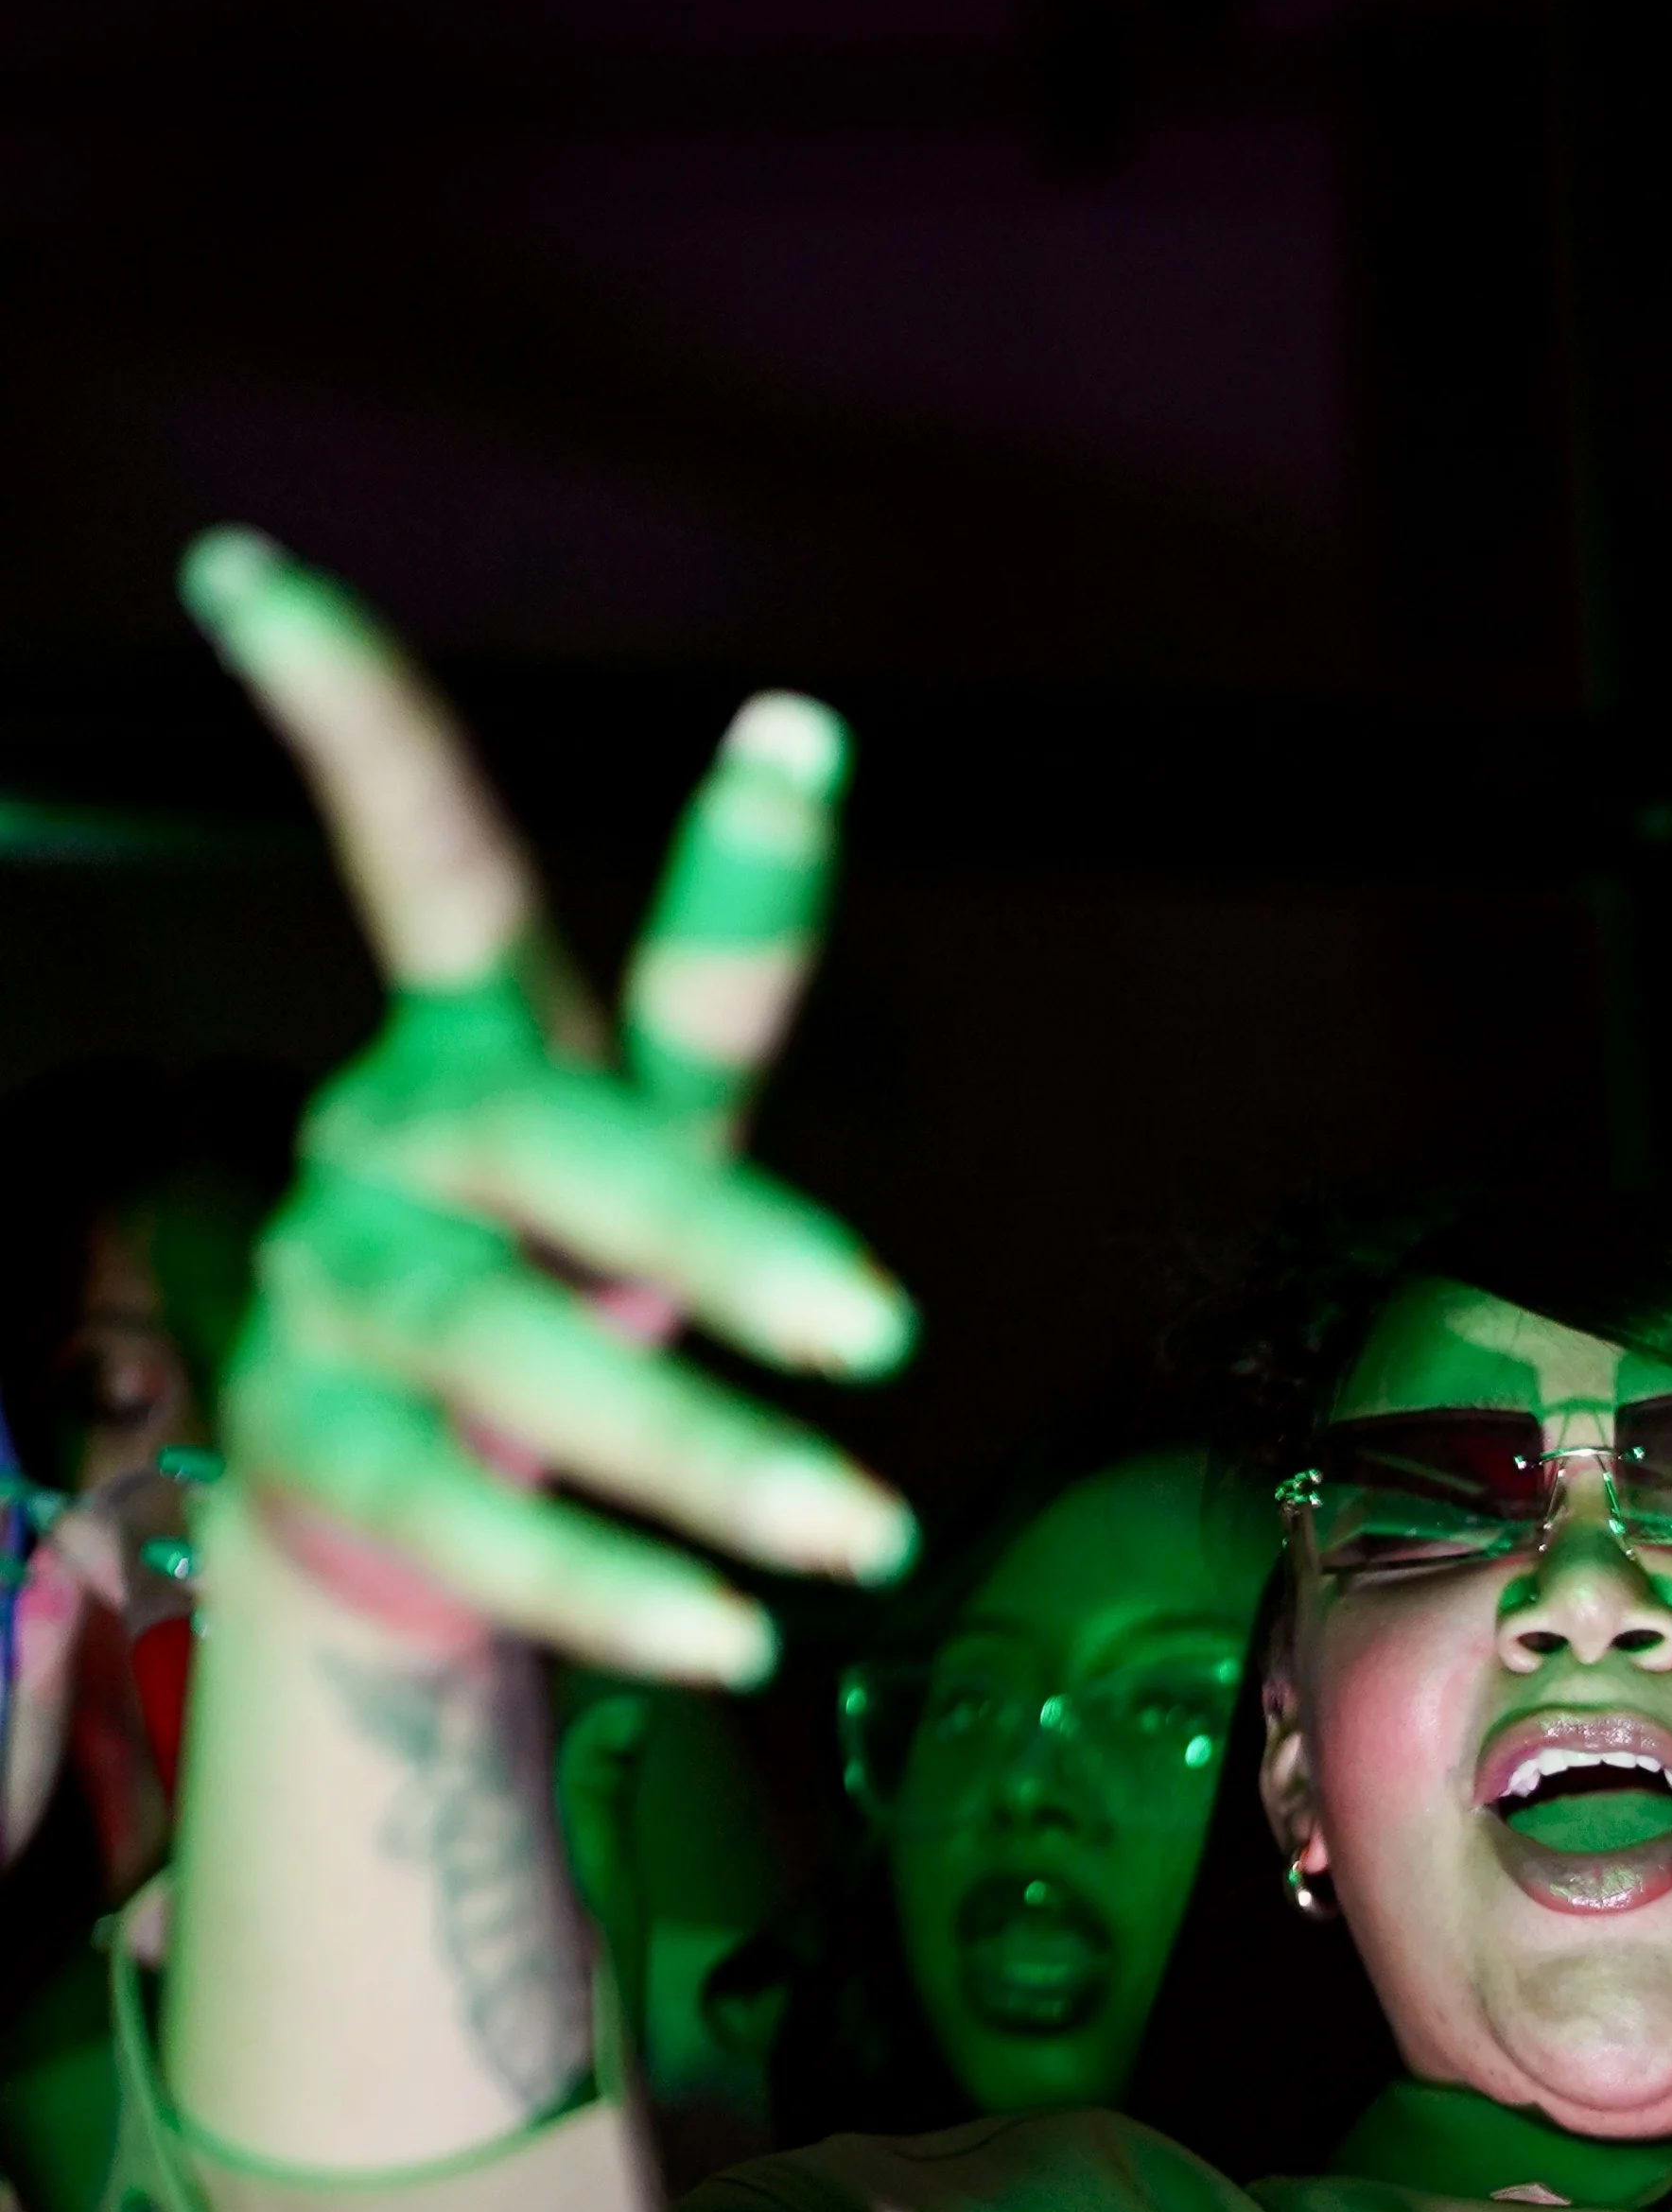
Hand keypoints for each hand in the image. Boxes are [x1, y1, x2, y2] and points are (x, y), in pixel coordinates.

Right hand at [183, 530, 915, 1686]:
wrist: (390, 1484)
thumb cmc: (554, 1259)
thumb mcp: (642, 1125)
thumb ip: (716, 972)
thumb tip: (799, 728)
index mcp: (475, 1041)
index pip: (415, 853)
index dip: (343, 721)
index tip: (246, 572)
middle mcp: (393, 1145)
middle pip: (549, 1157)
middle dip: (716, 1238)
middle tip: (883, 1328)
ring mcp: (342, 1298)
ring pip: (521, 1361)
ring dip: (701, 1459)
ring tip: (864, 1541)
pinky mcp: (321, 1452)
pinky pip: (475, 1523)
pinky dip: (612, 1587)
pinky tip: (734, 1639)